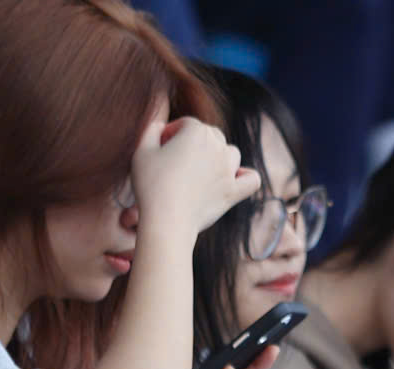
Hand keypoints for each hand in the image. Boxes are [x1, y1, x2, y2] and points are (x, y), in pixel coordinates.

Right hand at [130, 113, 257, 237]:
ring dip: (219, 157)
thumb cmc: (151, 184)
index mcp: (196, 132)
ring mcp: (229, 170)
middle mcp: (217, 147)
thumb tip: (161, 125)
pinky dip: (245, 177)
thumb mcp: (141, 150)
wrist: (167, 219)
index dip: (172, 133)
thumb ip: (151, 130)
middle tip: (176, 161)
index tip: (160, 148)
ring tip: (200, 170)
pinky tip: (234, 179)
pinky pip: (252, 179)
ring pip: (231, 153)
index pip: (186, 124)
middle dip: (194, 143)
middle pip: (211, 136)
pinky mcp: (234, 192)